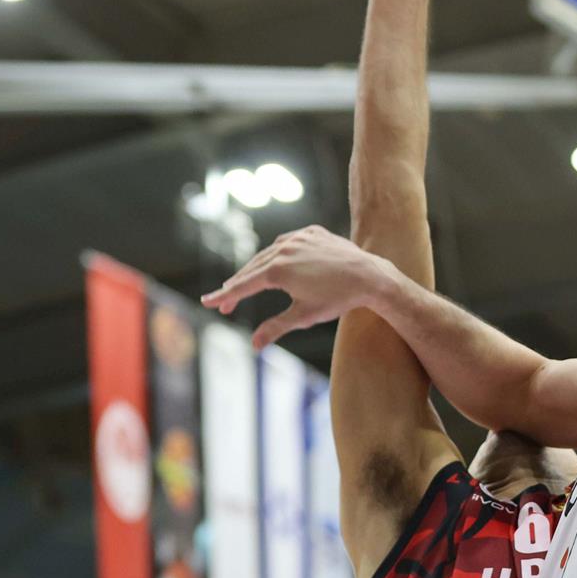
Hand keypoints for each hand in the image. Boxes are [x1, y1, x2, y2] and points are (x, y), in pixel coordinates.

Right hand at [201, 226, 393, 350]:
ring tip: (244, 284)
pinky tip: (272, 263)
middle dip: (237, 287)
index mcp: (278, 270)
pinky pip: (288, 242)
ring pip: (268, 254)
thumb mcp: (303, 317)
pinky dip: (277, 254)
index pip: (243, 285)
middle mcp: (284, 248)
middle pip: (252, 269)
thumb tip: (254, 345)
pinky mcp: (312, 232)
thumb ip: (275, 328)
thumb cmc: (337, 300)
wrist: (369, 276)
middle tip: (224, 304)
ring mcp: (298, 237)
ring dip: (255, 269)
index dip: (225, 296)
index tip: (207, 303)